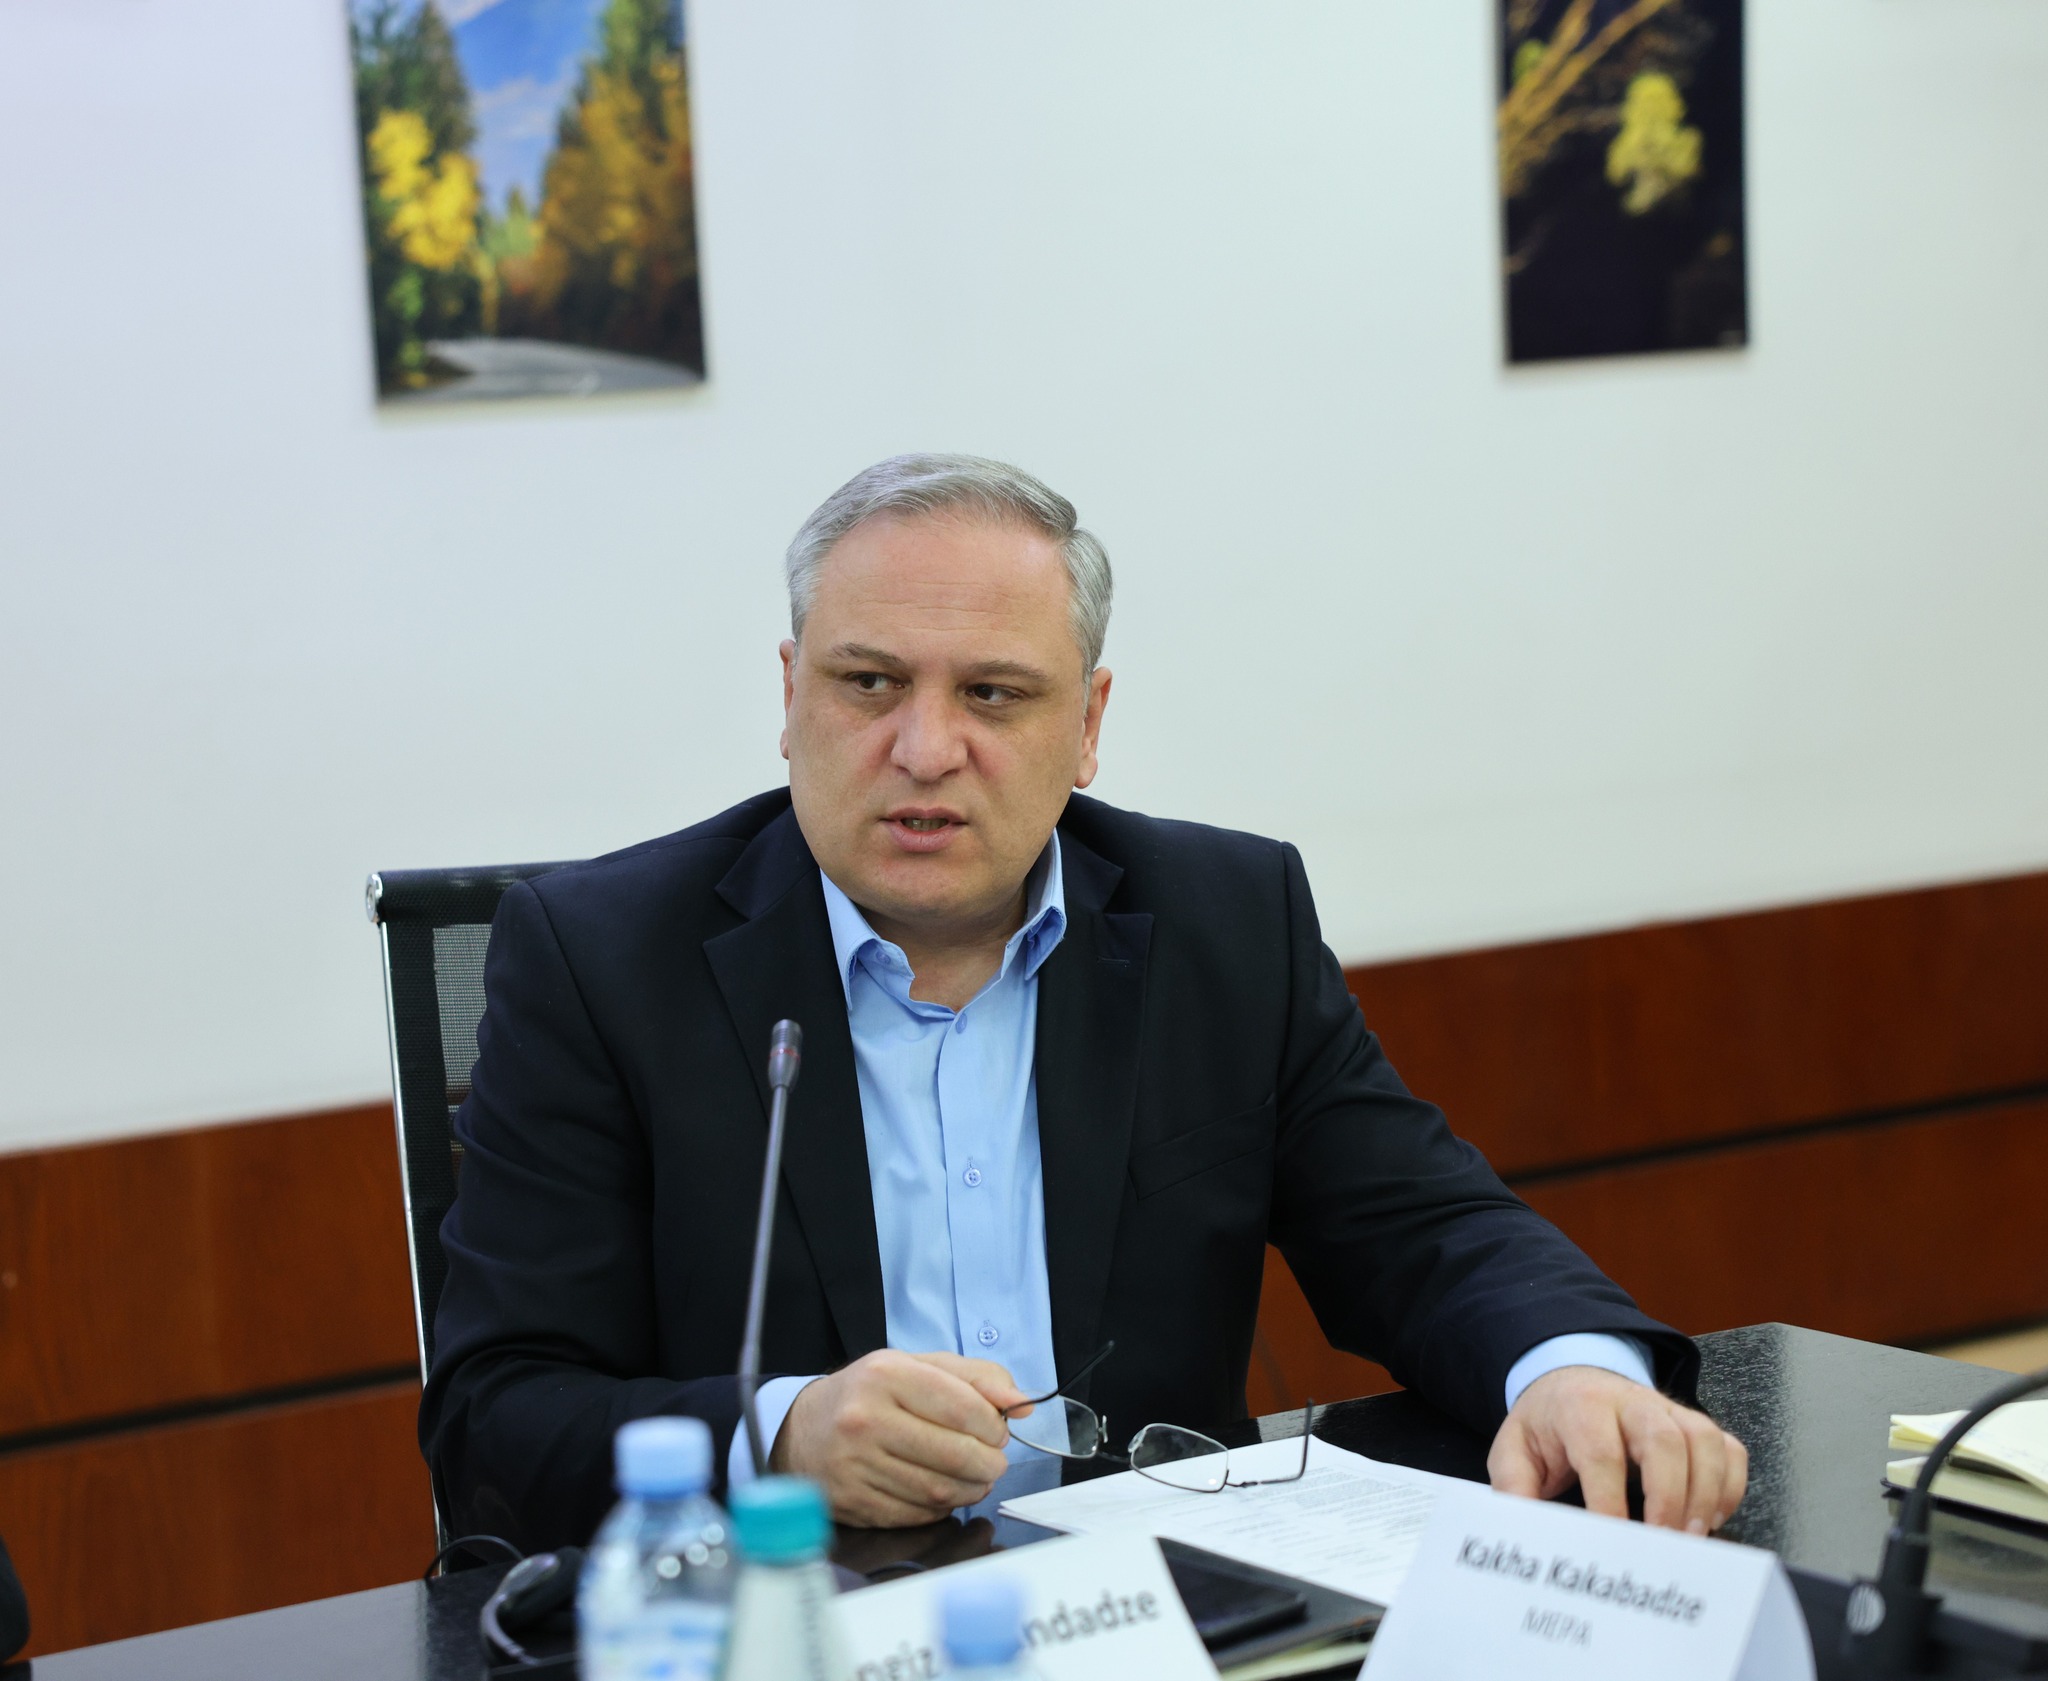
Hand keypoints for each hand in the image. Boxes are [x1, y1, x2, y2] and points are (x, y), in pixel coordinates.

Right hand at [770, 1349, 1028, 1527]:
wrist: (800, 1430)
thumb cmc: (869, 1394)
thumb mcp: (917, 1366)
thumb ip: (975, 1377)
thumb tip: (1021, 1404)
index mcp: (886, 1374)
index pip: (963, 1406)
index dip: (994, 1425)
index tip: (999, 1431)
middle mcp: (866, 1418)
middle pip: (955, 1453)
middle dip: (990, 1462)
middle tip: (994, 1460)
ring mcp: (855, 1464)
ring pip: (938, 1490)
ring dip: (970, 1489)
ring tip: (975, 1477)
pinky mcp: (852, 1501)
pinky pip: (915, 1514)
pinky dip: (940, 1508)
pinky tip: (943, 1493)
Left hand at [1487, 1365, 1748, 1533]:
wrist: (1569, 1381)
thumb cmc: (1546, 1424)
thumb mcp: (1515, 1449)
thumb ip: (1514, 1488)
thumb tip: (1523, 1531)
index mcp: (1580, 1406)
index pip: (1601, 1453)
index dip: (1610, 1501)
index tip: (1613, 1541)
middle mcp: (1630, 1402)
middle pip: (1664, 1440)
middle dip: (1668, 1497)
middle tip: (1663, 1544)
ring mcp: (1667, 1409)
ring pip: (1703, 1440)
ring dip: (1705, 1492)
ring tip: (1691, 1538)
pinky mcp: (1692, 1422)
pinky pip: (1727, 1446)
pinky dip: (1729, 1484)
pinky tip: (1712, 1518)